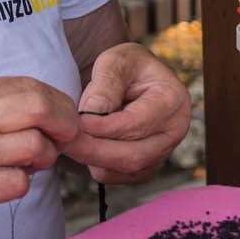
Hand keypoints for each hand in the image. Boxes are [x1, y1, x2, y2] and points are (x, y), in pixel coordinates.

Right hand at [0, 77, 81, 238]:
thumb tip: (36, 106)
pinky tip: (5, 184)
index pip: (28, 85)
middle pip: (40, 108)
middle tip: (66, 138)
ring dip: (44, 159)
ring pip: (36, 146)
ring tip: (30, 165)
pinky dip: (21, 185)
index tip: (63, 116)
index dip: (58, 101)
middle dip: (65, 124)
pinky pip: (18, 184)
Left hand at [66, 43, 191, 185]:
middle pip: (135, 154)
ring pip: (126, 169)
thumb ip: (106, 84)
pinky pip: (119, 176)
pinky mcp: (146, 166)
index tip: (79, 123)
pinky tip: (84, 146)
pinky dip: (97, 166)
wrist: (131, 79)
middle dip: (96, 150)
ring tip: (70, 140)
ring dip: (94, 159)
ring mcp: (162, 152)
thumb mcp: (116, 61)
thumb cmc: (125, 67)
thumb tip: (92, 114)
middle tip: (65, 140)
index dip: (106, 127)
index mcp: (172, 99)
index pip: (138, 123)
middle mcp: (174, 131)